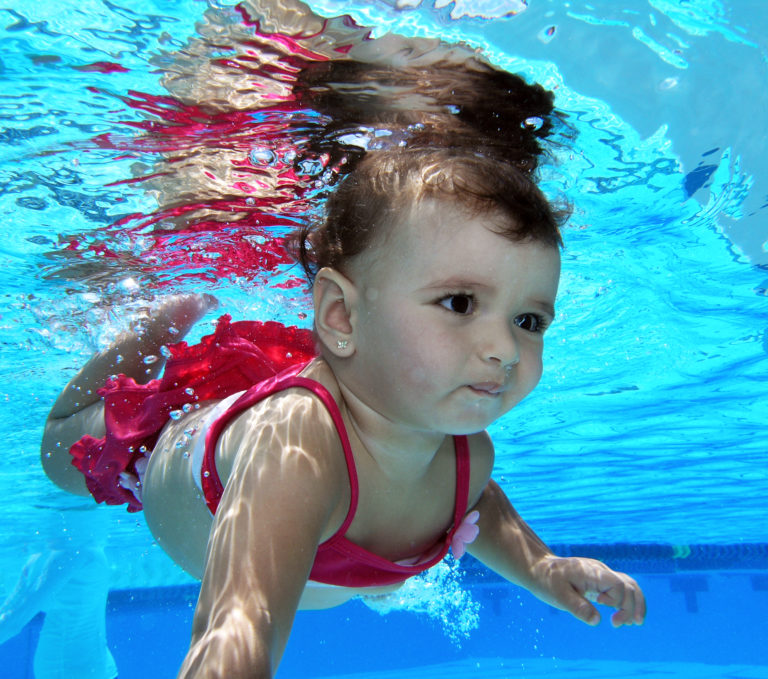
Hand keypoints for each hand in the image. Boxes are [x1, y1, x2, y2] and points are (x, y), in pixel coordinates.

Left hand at [529, 555, 645, 627]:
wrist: (539, 569)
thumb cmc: (547, 582)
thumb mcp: (558, 596)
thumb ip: (578, 607)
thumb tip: (597, 621)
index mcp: (592, 572)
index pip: (619, 585)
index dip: (617, 600)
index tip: (602, 608)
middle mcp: (600, 571)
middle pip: (629, 586)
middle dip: (631, 607)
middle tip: (618, 624)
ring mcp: (601, 574)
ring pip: (629, 585)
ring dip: (634, 604)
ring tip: (631, 623)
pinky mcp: (600, 580)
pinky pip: (621, 588)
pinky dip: (627, 601)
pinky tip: (622, 615)